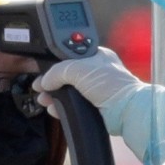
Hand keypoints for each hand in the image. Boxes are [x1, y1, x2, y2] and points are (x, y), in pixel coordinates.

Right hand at [33, 47, 164, 161]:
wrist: (125, 110)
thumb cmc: (110, 84)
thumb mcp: (79, 68)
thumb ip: (58, 71)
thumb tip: (46, 81)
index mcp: (95, 56)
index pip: (69, 55)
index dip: (54, 63)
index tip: (41, 69)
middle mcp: (94, 72)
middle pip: (65, 75)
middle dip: (50, 81)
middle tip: (39, 86)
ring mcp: (94, 90)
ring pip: (66, 91)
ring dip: (52, 95)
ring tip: (44, 100)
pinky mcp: (92, 106)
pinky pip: (71, 105)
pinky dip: (60, 107)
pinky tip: (54, 109)